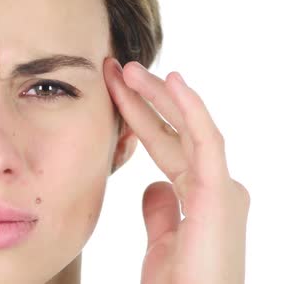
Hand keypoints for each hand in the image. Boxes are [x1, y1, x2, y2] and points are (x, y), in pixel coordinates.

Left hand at [103, 58, 250, 283]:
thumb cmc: (181, 283)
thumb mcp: (162, 240)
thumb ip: (161, 210)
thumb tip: (154, 186)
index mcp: (198, 195)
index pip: (162, 145)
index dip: (138, 117)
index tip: (111, 93)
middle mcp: (212, 185)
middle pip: (172, 131)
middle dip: (143, 99)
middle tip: (115, 69)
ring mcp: (219, 185)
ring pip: (187, 127)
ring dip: (158, 95)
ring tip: (128, 68)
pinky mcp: (221, 191)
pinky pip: (206, 140)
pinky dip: (190, 108)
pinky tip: (171, 81)